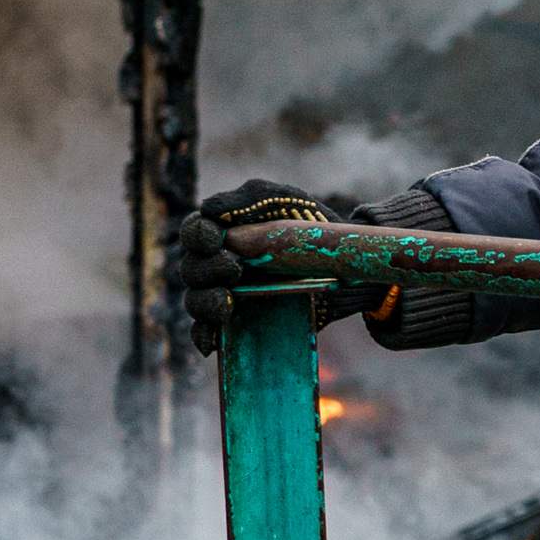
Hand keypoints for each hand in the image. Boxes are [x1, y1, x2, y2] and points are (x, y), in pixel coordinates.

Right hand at [177, 179, 337, 355]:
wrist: (348, 265)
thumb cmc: (310, 226)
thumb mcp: (286, 200)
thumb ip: (248, 198)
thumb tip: (208, 210)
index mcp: (222, 232)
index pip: (193, 233)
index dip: (198, 236)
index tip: (217, 240)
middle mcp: (217, 265)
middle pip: (191, 270)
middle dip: (208, 269)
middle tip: (235, 269)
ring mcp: (226, 296)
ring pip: (195, 302)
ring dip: (205, 302)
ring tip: (227, 303)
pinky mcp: (238, 324)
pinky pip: (208, 334)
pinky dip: (205, 337)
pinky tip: (213, 341)